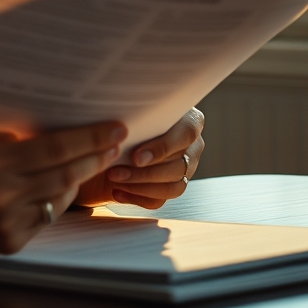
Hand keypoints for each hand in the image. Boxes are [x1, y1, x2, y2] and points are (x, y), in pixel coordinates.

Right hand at [0, 122, 127, 253]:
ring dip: (78, 179)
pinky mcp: (5, 243)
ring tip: (90, 162)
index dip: (89, 138)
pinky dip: (53, 201)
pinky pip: (43, 220)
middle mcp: (1, 197)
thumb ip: (8, 139)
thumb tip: (46, 135)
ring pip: (58, 200)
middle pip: (65, 175)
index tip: (113, 128)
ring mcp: (5, 224)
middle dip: (95, 157)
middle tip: (113, 143)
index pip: (55, 149)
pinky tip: (58, 187)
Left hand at [74, 108, 204, 208]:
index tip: (136, 157)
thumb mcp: (138, 108)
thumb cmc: (132, 112)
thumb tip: (122, 127)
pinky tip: (117, 192)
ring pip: (171, 188)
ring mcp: (185, 170)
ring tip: (114, 180)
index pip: (185, 135)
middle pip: (176, 167)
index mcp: (191, 122)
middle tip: (114, 172)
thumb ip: (139, 113)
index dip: (161, 149)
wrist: (124, 129)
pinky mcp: (172, 187)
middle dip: (143, 173)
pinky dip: (137, 198)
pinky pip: (160, 200)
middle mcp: (193, 147)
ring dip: (139, 187)